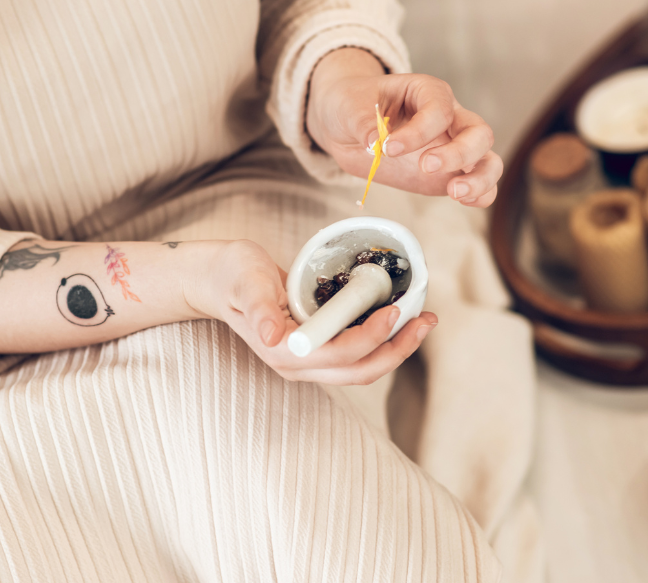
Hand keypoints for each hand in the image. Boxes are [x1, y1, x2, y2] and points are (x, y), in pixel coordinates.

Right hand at [187, 240, 436, 384]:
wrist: (220, 280)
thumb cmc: (233, 276)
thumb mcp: (246, 282)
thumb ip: (259, 308)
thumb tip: (274, 336)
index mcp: (284, 353)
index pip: (339, 354)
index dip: (371, 336)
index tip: (394, 309)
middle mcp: (300, 365)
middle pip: (360, 370)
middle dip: (398, 349)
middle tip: (427, 320)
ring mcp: (311, 362)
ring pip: (363, 367)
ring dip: (397, 347)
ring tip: (424, 320)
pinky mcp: (319, 350)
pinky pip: (359, 353)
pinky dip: (384, 339)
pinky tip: (400, 318)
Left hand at [307, 48, 502, 206]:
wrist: (348, 126)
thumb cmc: (354, 105)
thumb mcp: (349, 106)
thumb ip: (362, 122)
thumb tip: (372, 142)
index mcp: (427, 92)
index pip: (439, 109)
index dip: (418, 131)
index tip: (388, 148)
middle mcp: (450, 118)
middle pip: (477, 132)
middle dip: (458, 153)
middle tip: (426, 166)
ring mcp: (453, 148)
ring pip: (488, 160)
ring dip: (479, 178)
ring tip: (454, 192)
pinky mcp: (449, 175)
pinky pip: (479, 186)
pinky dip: (479, 195)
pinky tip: (463, 201)